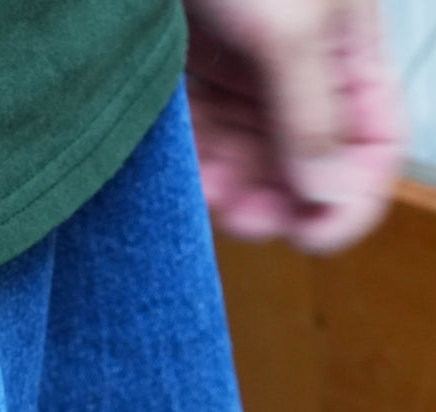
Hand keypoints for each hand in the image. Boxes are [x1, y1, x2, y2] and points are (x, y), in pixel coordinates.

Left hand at [185, 0, 403, 250]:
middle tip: (250, 224)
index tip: (315, 236)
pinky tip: (187, 180)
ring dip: (234, 193)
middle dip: (282, 202)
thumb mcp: (291, 29)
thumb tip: (331, 194)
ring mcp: (246, 73)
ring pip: (251, 160)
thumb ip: (313, 116)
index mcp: (347, 51)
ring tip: (212, 201)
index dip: (352, 197)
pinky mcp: (191, 76)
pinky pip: (201, 140)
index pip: (371, 143)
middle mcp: (301, 68)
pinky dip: (196, 168)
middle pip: (306, 164)